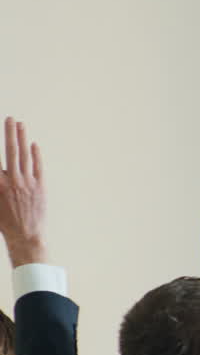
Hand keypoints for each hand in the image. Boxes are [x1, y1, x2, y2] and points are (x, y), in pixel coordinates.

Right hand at [0, 117, 47, 266]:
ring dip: (22, 138)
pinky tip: (33, 144)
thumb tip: (0, 170)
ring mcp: (27, 182)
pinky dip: (36, 155)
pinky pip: (38, 166)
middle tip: (9, 118)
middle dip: (9, 132)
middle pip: (10, 150)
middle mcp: (12, 180)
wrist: (25, 235)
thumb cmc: (4, 221)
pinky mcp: (40, 186)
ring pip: (25, 155)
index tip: (0, 127)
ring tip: (20, 125)